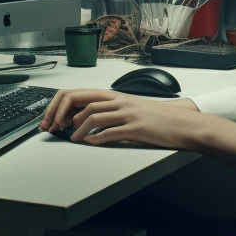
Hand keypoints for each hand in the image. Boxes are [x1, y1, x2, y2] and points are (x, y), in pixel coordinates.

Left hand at [41, 88, 205, 150]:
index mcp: (116, 96)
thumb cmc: (157, 118)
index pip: (80, 93)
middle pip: (82, 101)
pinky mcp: (136, 128)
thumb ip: (108, 110)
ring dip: (78, 129)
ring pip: (94, 116)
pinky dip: (96, 138)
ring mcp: (128, 114)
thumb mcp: (129, 108)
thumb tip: (83, 118)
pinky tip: (90, 142)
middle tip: (55, 127)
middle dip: (63, 114)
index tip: (54, 117)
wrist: (182, 123)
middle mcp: (119, 101)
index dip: (62, 105)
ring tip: (72, 139)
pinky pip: (110, 132)